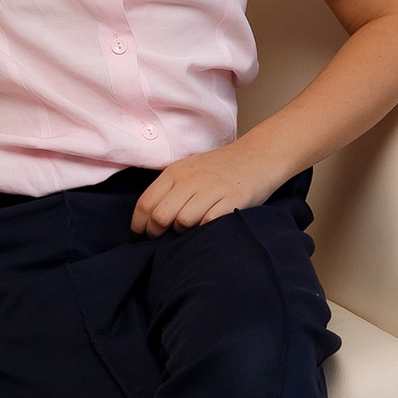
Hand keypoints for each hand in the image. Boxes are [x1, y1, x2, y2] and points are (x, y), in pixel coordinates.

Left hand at [130, 140, 286, 234]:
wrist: (258, 156)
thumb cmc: (220, 168)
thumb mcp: (189, 170)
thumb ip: (170, 189)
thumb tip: (148, 219)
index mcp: (176, 172)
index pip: (146, 203)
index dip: (138, 225)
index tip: (139, 236)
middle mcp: (191, 180)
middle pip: (160, 216)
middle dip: (156, 234)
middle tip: (161, 241)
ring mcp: (212, 190)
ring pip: (182, 222)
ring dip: (181, 234)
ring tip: (187, 233)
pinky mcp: (231, 201)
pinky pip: (207, 224)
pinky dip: (202, 231)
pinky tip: (206, 229)